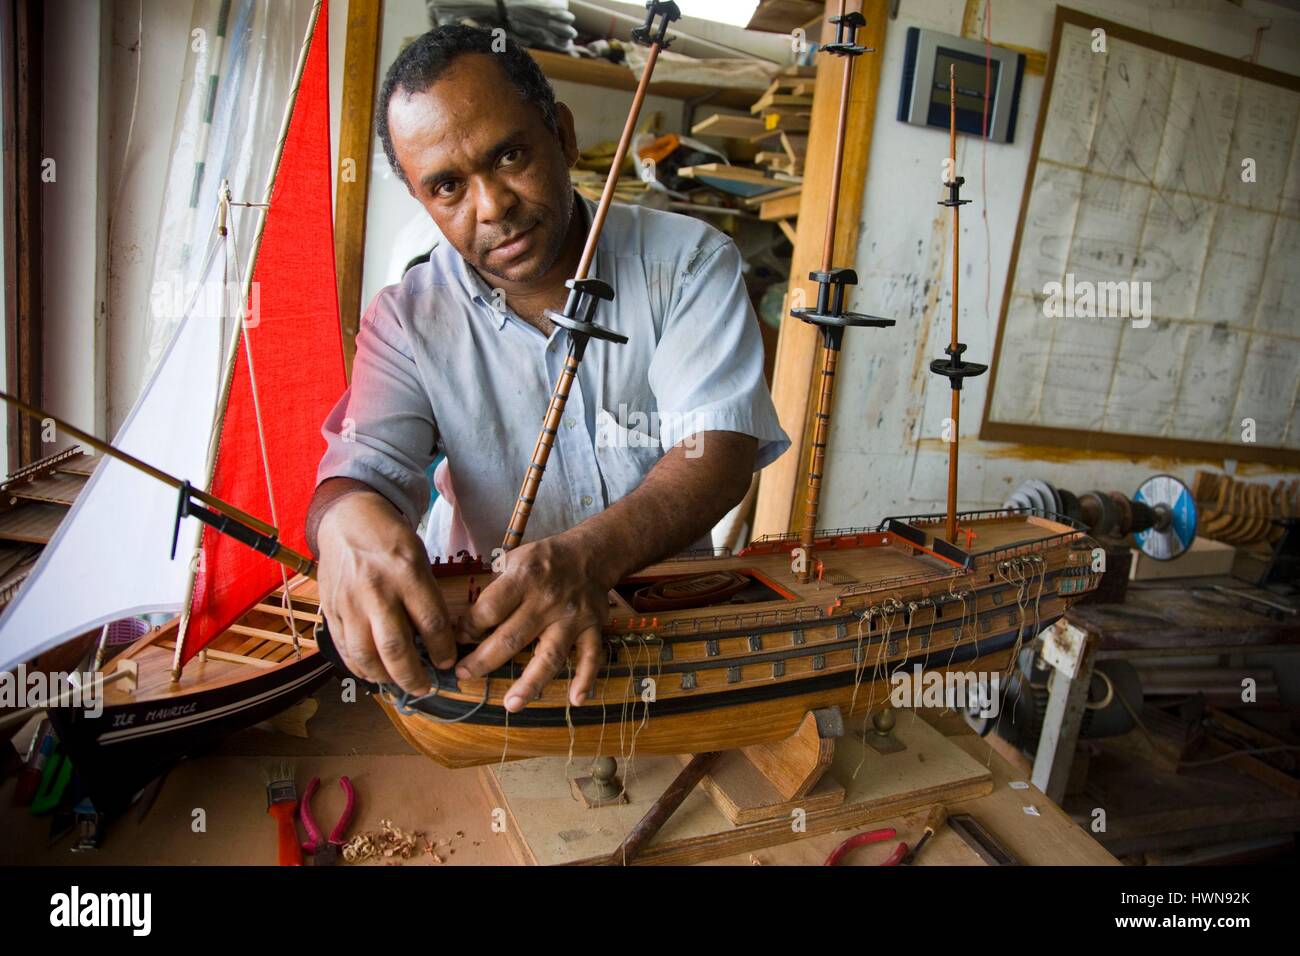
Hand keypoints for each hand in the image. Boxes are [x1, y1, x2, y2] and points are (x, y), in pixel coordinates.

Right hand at [315, 490, 456, 694]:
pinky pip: (344, 649)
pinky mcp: (330, 610)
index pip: (431, 623)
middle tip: (424, 687)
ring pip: (365, 655)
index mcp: (406, 574)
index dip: (443, 650)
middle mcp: (376, 591)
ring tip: (398, 683)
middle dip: (413, 676)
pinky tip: (374, 673)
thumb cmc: (390, 541)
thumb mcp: (418, 559)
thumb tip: (436, 641)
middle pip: (395, 648)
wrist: (348, 520)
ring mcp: (349, 602)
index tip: (447, 663)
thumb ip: (425, 597)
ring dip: (385, 677)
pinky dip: (360, 667)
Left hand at [455, 530, 612, 711]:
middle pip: (512, 638)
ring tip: (511, 705)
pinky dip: (586, 679)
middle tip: (464, 675)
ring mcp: (572, 617)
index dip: (469, 627)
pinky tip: (576, 700)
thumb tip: (464, 626)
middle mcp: (548, 600)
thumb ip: (493, 591)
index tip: (457, 639)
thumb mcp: (513, 560)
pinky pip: (592, 657)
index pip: (490, 609)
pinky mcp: (593, 627)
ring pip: (550, 655)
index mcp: (524, 578)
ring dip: (530, 683)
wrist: (590, 554)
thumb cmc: (543, 561)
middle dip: (484, 660)